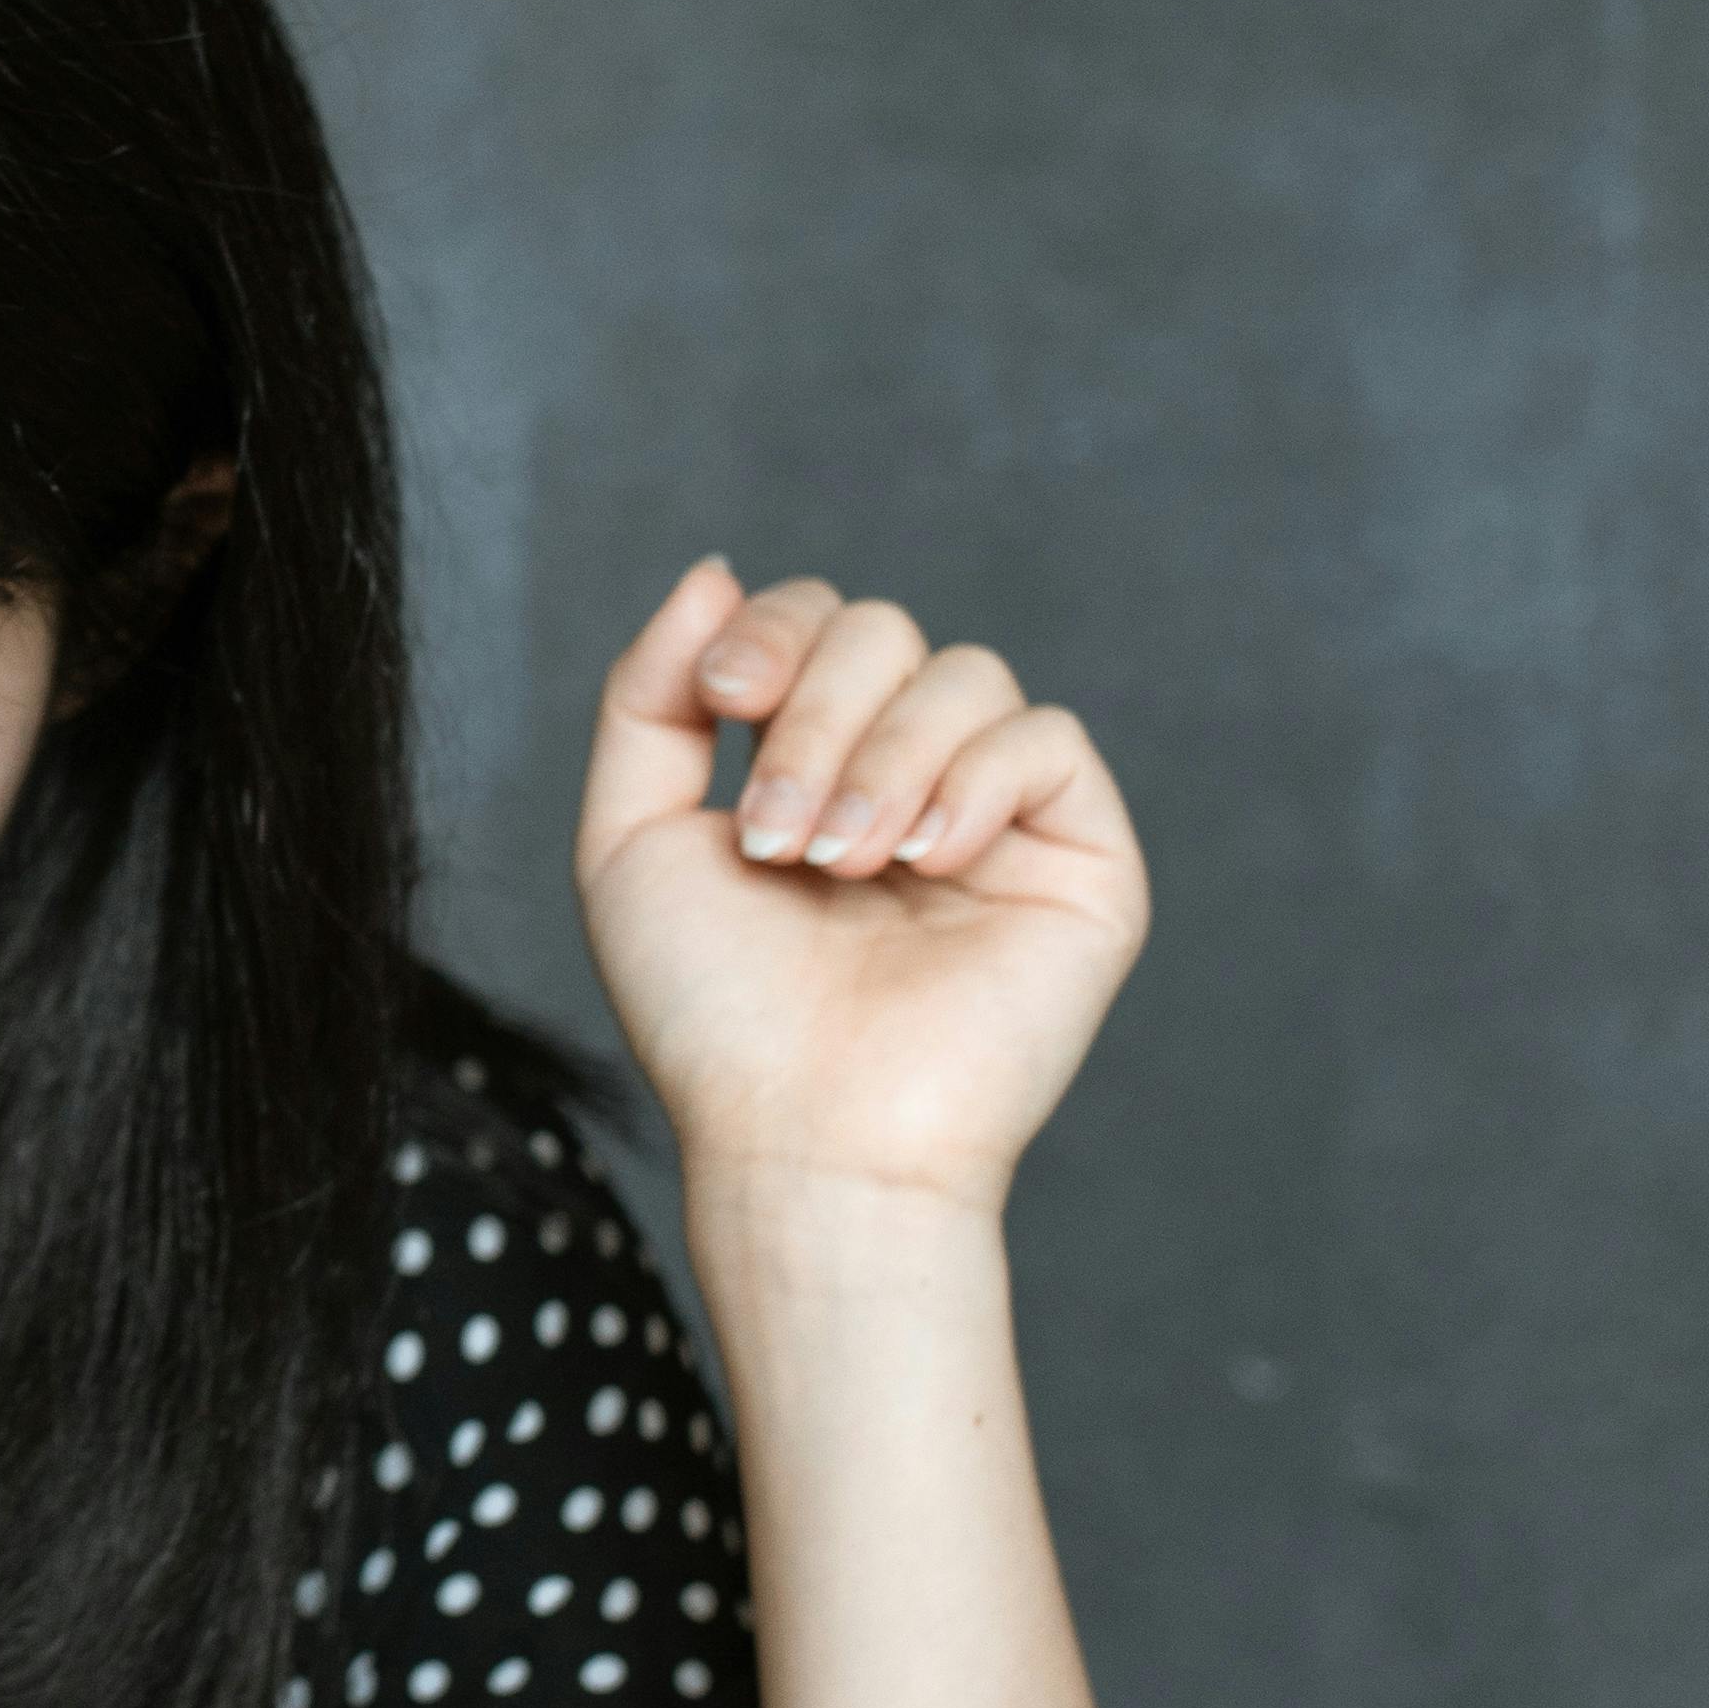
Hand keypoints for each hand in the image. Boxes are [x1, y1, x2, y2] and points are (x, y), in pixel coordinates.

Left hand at [573, 559, 1148, 1219]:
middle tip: (776, 837)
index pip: (816, 621)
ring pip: (965, 673)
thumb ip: (650, 698)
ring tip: (839, 864)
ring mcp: (998, 818)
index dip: (769, 633)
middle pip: (884, 630)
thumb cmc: (716, 1015)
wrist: (803, 1135)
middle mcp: (909, 778)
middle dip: (814, 714)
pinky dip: (972, 781)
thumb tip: (713, 572)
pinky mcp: (1080, 863)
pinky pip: (1047, 740)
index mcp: (813, 765)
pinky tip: (923, 863)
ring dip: (881, 759)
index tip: (721, 702)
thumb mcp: (628, 839)